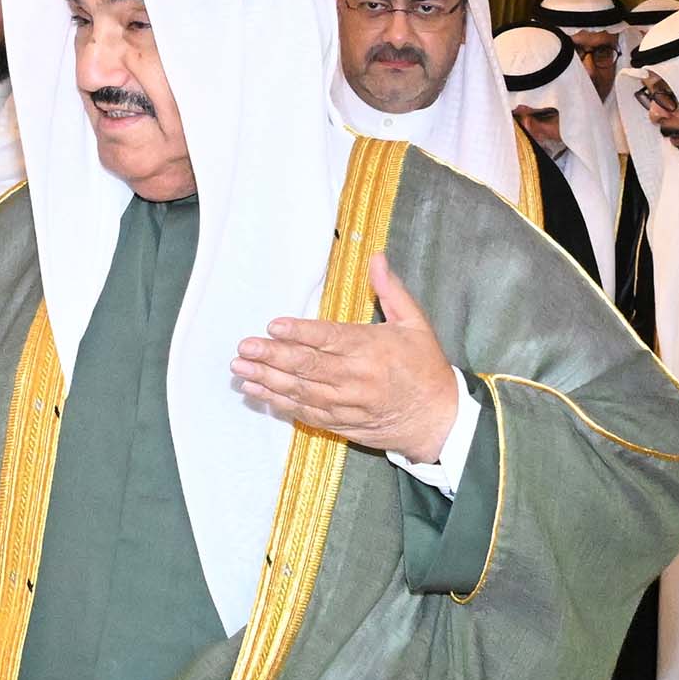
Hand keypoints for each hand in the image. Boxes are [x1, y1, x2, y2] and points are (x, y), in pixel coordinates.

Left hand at [230, 254, 456, 461]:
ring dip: (267, 380)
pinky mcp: (339, 422)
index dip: (300, 333)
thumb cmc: (425, 367)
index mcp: (372, 348)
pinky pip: (304, 413)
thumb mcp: (415, 323)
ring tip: (240, 369)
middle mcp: (356, 377)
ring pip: (300, 391)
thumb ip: (391, 290)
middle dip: (272, 356)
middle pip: (307, 366)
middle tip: (245, 347)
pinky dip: (279, 402)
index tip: (273, 325)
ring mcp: (346, 403)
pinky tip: (258, 391)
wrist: (438, 418)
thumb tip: (376, 257)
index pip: (329, 338)